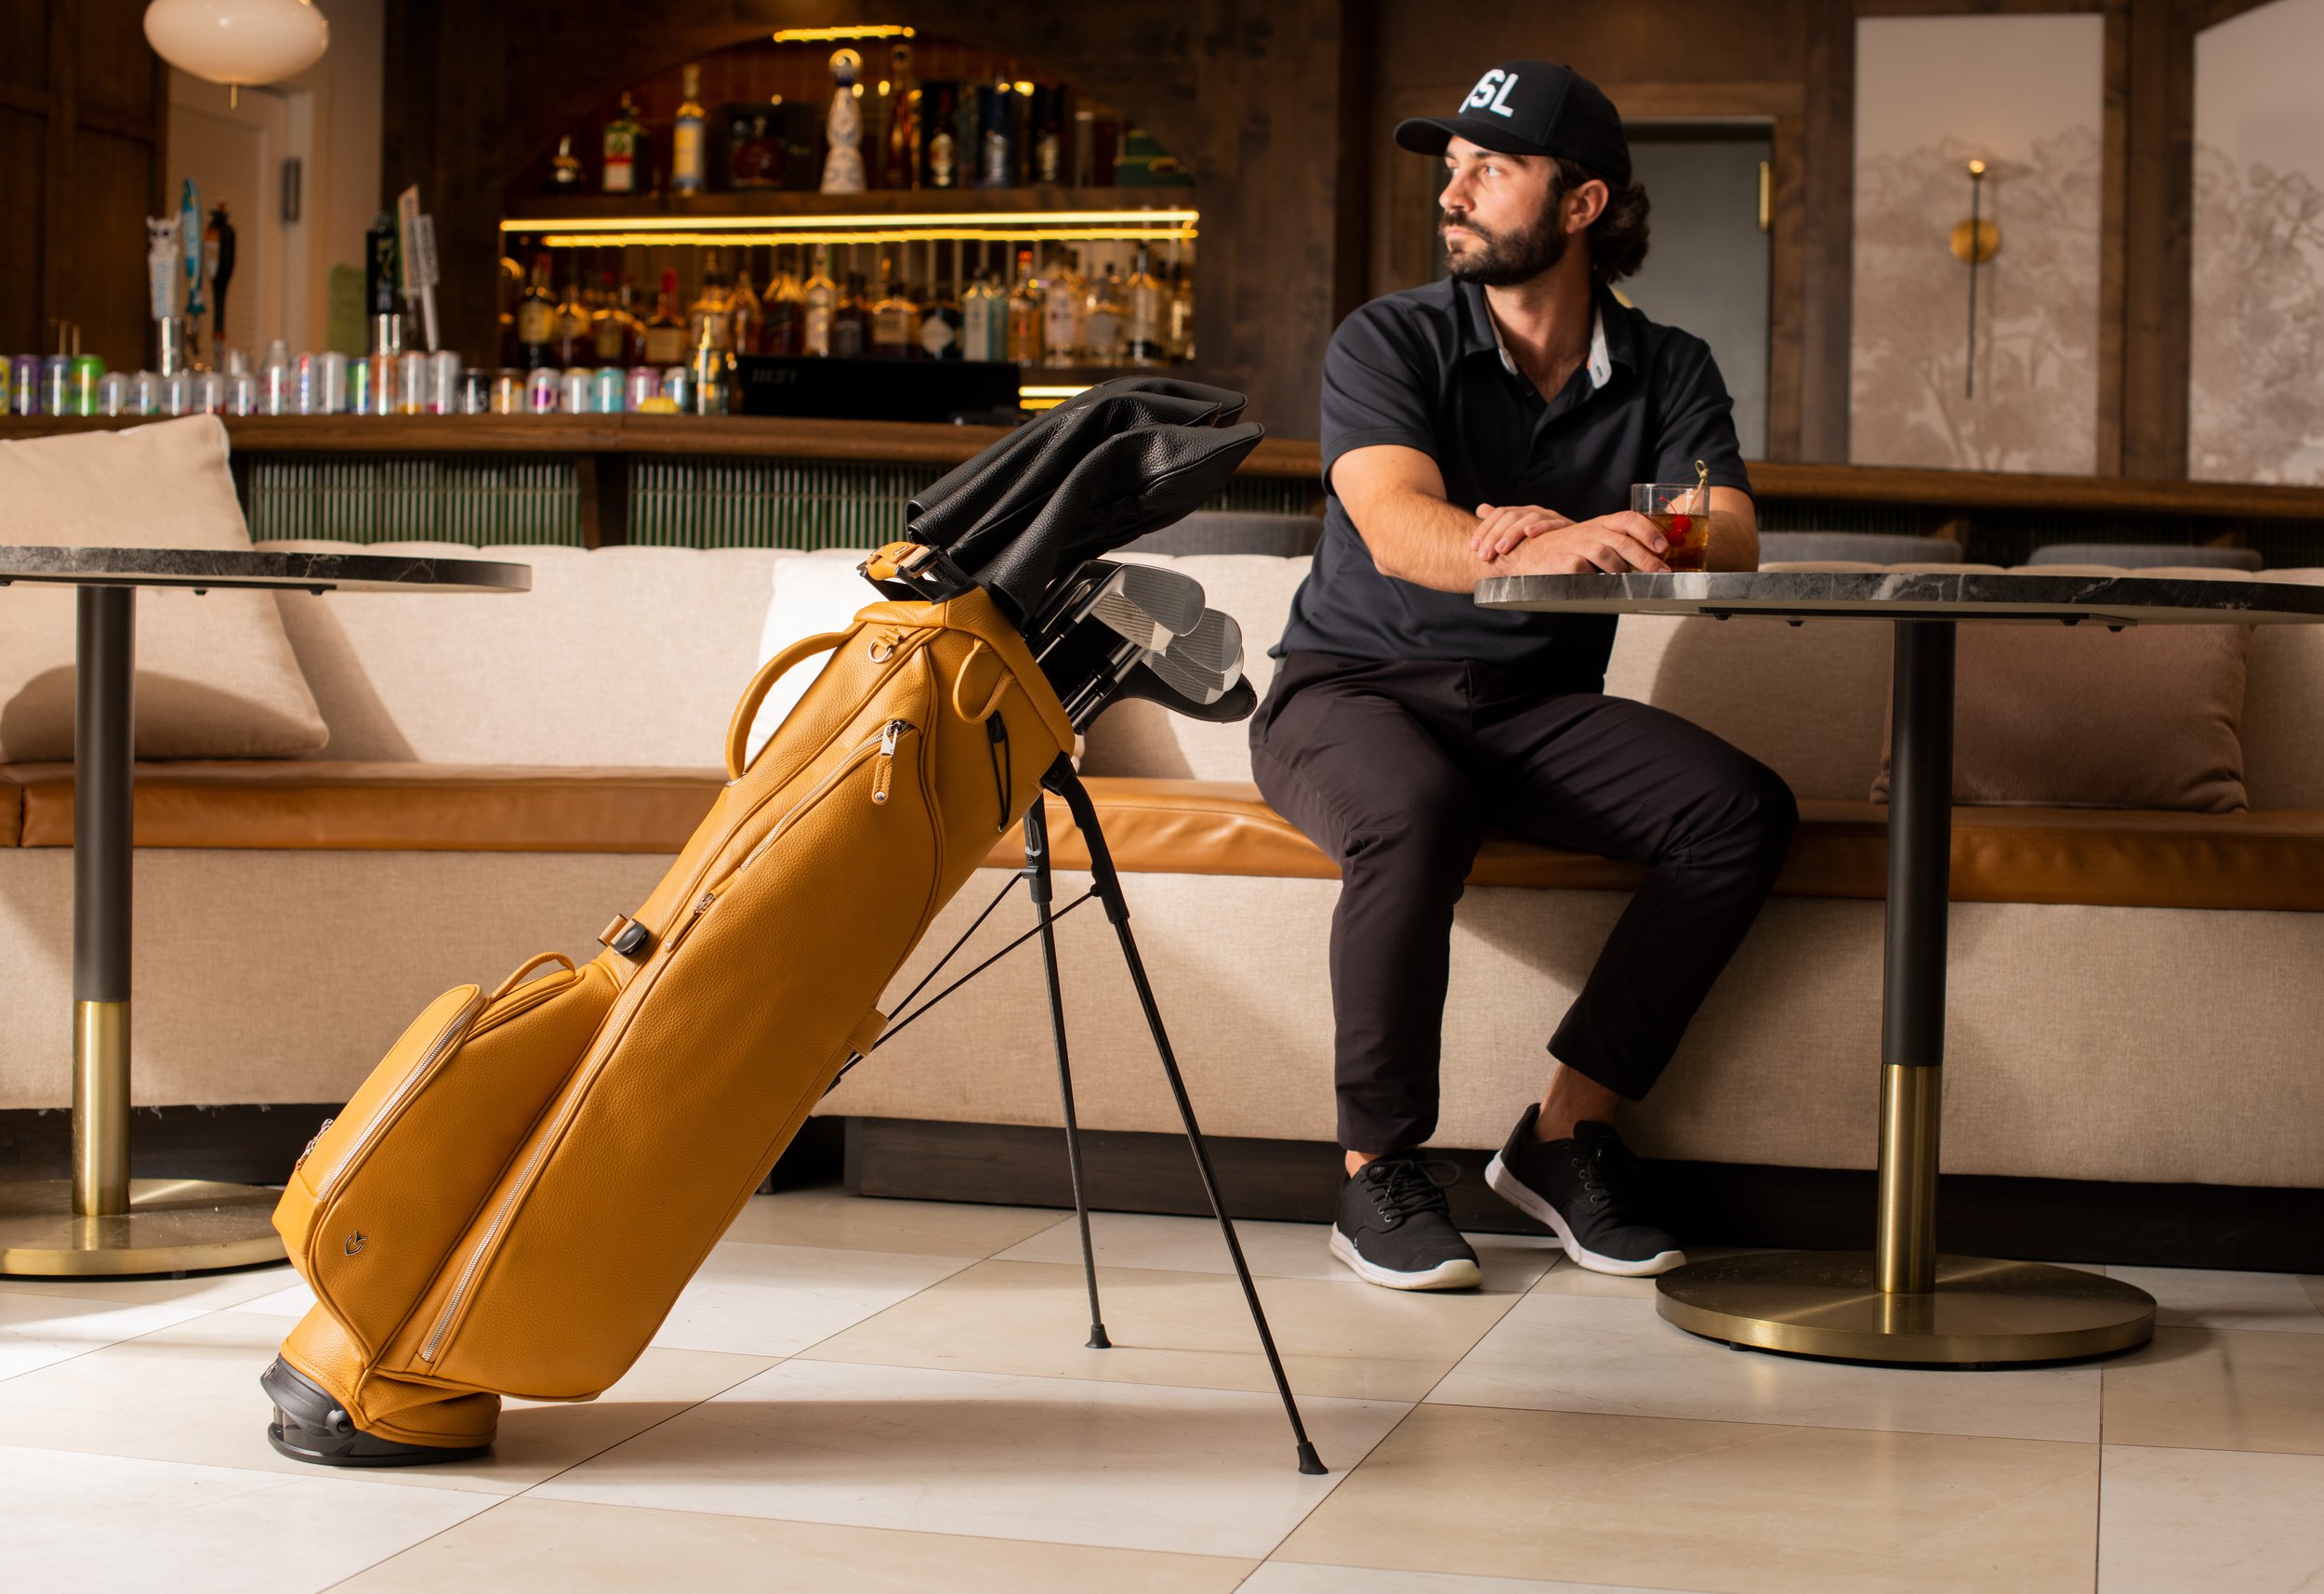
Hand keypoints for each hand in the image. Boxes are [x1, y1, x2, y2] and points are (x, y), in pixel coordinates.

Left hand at [1471, 503, 1572, 560]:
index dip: (1485, 529)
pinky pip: (1552, 524)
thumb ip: (1501, 523)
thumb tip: (1480, 509)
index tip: (1473, 547)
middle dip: (1494, 535)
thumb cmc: (1544, 544)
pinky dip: (1541, 526)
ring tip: (1501, 549)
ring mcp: (1550, 517)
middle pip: (1510, 516)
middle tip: (1484, 555)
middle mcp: (1534, 511)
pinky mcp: (1565, 526)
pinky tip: (1529, 533)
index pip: (1499, 513)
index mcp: (1522, 513)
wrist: (1577, 546)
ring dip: (1512, 533)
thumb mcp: (1521, 535)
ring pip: (1528, 518)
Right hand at [1493, 511, 1670, 575]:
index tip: (1663, 546)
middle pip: (1624, 541)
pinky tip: (1604, 588)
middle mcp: (1589, 531)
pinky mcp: (1563, 563)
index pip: (1629, 519)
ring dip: (1623, 571)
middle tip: (1662, 573)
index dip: (1648, 531)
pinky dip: (1598, 580)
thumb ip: (1615, 543)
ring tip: (1632, 582)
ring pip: (1607, 555)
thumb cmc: (1564, 550)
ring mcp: (1575, 545)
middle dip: (1647, 559)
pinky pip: (1586, 572)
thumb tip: (1652, 557)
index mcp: (1599, 524)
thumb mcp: (1591, 539)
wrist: (1526, 554)